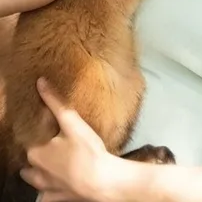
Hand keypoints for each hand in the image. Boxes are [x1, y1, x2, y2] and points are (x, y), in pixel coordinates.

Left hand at [20, 78, 116, 201]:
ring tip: (46, 162)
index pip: (29, 138)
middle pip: (30, 158)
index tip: (45, 126)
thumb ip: (55, 102)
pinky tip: (53, 184)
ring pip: (32, 177)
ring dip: (35, 171)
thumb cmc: (86, 150)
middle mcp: (35, 170)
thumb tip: (40, 82)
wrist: (101, 181)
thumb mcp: (72, 122)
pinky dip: (47, 190)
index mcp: (36, 151)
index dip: (36, 131)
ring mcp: (45, 187)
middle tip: (49, 141)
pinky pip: (45, 195)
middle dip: (36, 149)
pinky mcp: (56, 198)